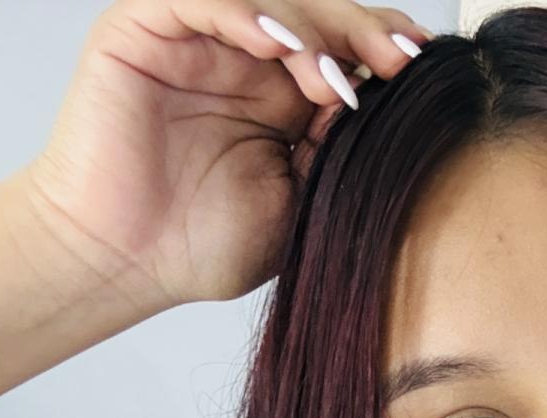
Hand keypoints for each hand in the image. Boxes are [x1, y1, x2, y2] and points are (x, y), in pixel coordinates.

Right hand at [17, 0, 430, 309]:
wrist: (122, 263)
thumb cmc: (203, 244)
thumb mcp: (301, 199)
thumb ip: (337, 147)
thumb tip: (389, 104)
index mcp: (287, 95)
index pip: (346, 47)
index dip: (386, 47)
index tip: (424, 70)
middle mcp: (246, 57)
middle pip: (318, 12)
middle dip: (363, 32)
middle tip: (397, 62)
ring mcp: (197, 39)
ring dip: (310, 28)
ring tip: (331, 78)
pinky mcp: (144, 29)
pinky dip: (244, 9)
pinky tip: (277, 42)